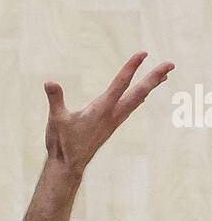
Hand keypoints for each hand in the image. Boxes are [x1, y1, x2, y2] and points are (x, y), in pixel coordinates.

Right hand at [45, 52, 172, 177]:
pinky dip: (140, 97)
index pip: (120, 84)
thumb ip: (55, 99)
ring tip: (164, 76)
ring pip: (137, 100)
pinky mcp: (111, 125)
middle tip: (170, 64)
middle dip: (154, 77)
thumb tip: (49, 82)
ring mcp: (114, 121)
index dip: (131, 68)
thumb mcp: (56, 119)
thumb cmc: (62, 143)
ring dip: (151, 86)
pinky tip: (142, 96)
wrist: (68, 166)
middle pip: (138, 92)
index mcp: (101, 110)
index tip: (143, 53)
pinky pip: (131, 107)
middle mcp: (112, 115)